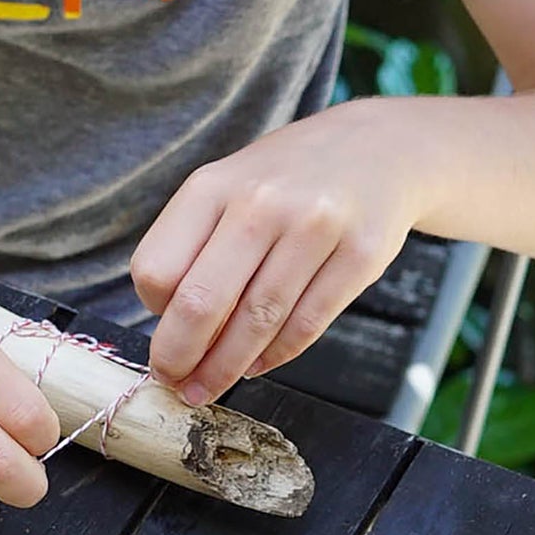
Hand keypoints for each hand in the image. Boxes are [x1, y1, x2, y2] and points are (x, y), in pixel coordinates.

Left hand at [131, 100, 423, 404]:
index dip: (153, 313)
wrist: (380, 147)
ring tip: (207, 388)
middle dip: (180, 358)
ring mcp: (316, 226)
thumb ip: (194, 248)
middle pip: (201, 303)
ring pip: (256, 322)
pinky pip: (306, 325)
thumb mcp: (226, 189)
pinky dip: (274, 356)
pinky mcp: (361, 254)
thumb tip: (170, 332)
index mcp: (212, 186)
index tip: (162, 329)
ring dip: (224, 369)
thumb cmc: (285, 181)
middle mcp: (261, 202)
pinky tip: (256, 365)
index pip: (156, 271)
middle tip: (174, 384)